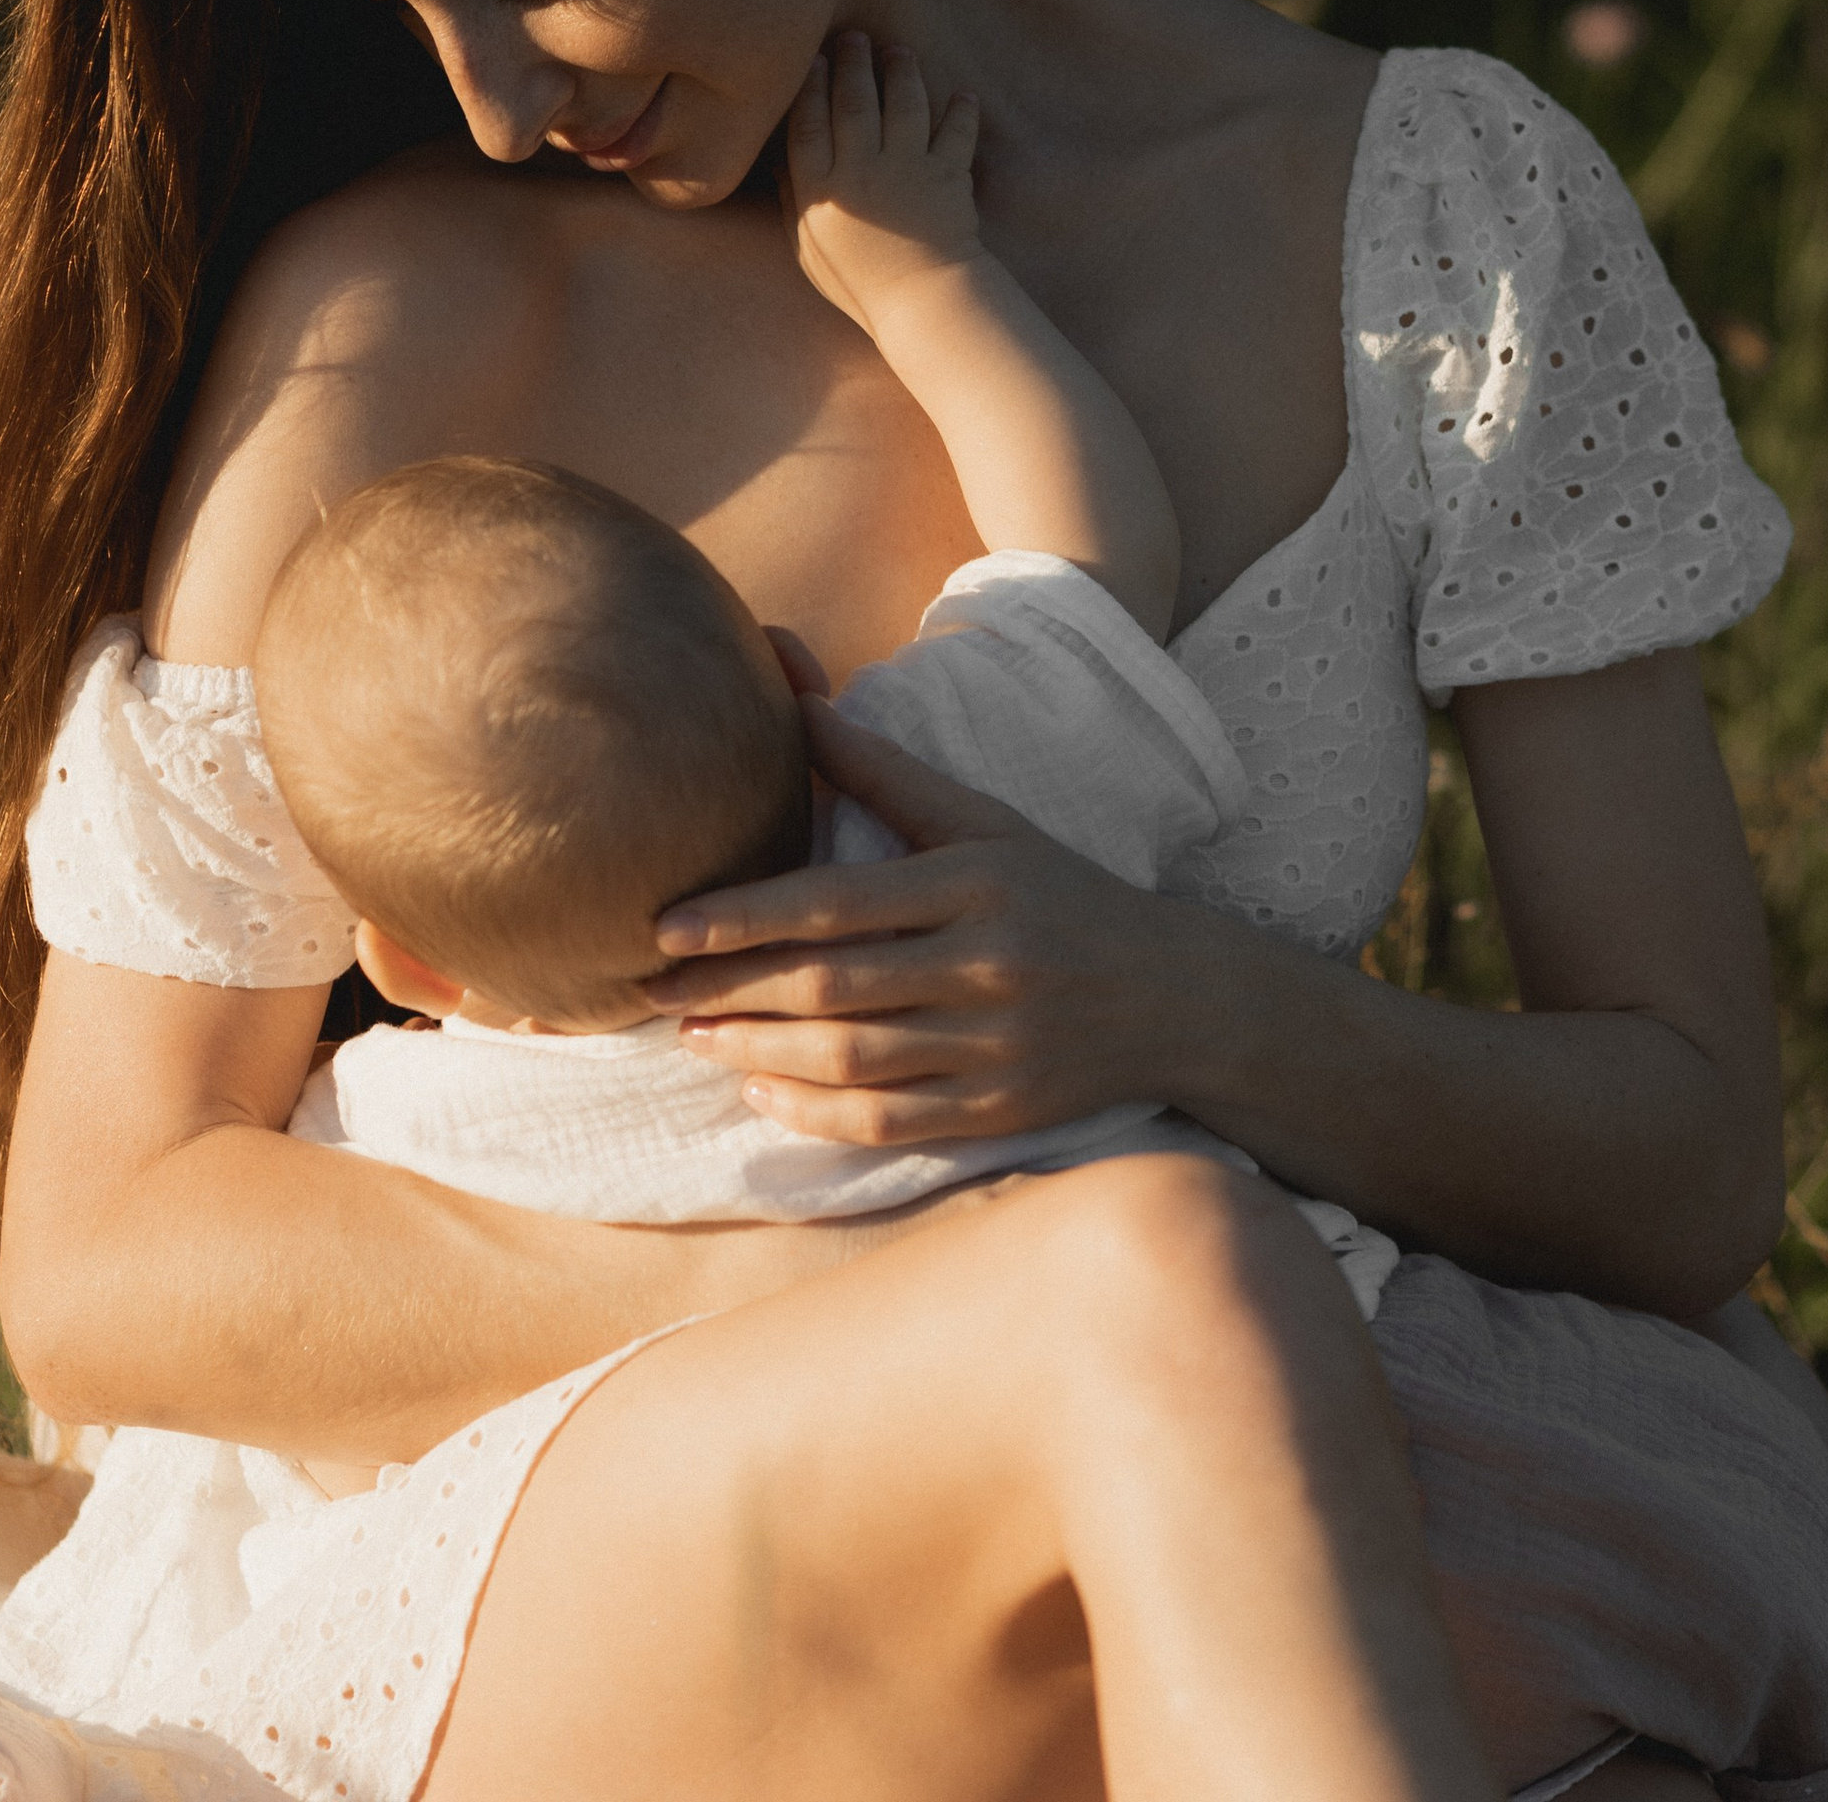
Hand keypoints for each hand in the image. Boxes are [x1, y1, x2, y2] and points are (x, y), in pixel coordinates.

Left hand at [642, 696, 1181, 1144]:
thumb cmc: (1063, 891)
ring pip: (852, 1061)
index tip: (667, 925)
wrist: (1176, 998)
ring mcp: (996, 1048)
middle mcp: (988, 966)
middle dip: (731, 990)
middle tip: (651, 989)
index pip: (839, 902)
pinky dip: (814, 1114)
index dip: (745, 916)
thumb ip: (888, 773)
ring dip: (757, 1052)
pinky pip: (889, 1122)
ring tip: (690, 1036)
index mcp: (977, 882)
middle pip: (834, 986)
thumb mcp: (987, 822)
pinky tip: (760, 1091)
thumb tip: (800, 704)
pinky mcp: (1000, 1113)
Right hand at [787, 33, 981, 341]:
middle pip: (854, 103)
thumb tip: (781, 161)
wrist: (923, 304)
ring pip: (903, 104)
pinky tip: (962, 95)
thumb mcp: (807, 248)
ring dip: (901, 72)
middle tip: (854, 36)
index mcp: (822, 189)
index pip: (809, 124)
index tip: (812, 59)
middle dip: (853, 63)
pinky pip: (955, 134)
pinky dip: (961, 113)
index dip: (809, 86)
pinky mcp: (947, 176)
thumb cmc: (858, 283)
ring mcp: (908, 169)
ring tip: (897, 51)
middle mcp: (863, 170)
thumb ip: (793, 200)